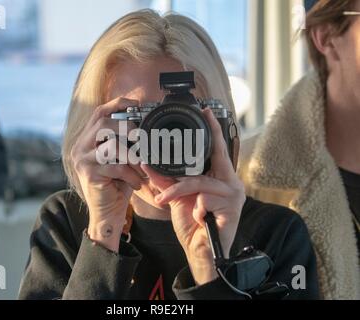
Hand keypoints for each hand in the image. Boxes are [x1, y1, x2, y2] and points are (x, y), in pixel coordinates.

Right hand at [71, 97, 145, 251]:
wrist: (108, 213)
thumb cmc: (118, 185)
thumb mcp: (123, 159)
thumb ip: (127, 141)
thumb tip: (145, 123)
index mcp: (87, 139)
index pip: (99, 112)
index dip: (118, 104)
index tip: (137, 105)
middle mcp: (80, 146)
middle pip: (103, 123)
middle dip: (127, 128)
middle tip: (142, 141)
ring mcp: (82, 159)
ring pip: (111, 145)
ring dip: (132, 156)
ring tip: (141, 169)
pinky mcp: (88, 174)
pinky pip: (115, 166)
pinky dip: (131, 174)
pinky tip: (136, 183)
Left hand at [141, 109, 244, 284]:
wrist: (200, 251)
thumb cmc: (192, 224)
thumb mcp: (177, 197)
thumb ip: (166, 180)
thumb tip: (147, 164)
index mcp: (219, 177)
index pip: (217, 149)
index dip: (213, 129)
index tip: (207, 110)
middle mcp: (230, 183)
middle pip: (204, 166)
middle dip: (180, 178)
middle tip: (165, 188)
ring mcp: (234, 195)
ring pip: (200, 182)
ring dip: (179, 193)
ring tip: (167, 202)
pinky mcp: (234, 209)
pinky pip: (206, 199)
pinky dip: (196, 209)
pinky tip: (198, 219)